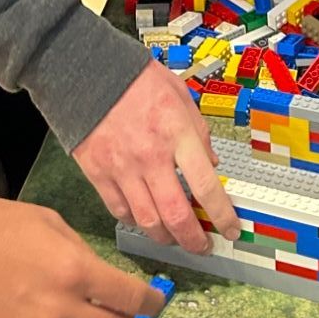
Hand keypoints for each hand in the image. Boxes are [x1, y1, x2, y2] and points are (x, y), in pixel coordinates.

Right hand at [73, 61, 240, 253]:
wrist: (87, 71)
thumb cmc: (136, 79)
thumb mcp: (180, 95)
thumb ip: (198, 132)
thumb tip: (211, 164)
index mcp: (177, 133)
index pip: (206, 186)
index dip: (222, 215)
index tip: (231, 229)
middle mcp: (151, 155)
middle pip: (176, 215)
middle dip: (193, 239)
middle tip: (202, 246)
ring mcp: (122, 167)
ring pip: (147, 220)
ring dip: (165, 237)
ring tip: (174, 238)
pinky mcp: (98, 173)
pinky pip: (119, 210)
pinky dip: (135, 221)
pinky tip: (144, 220)